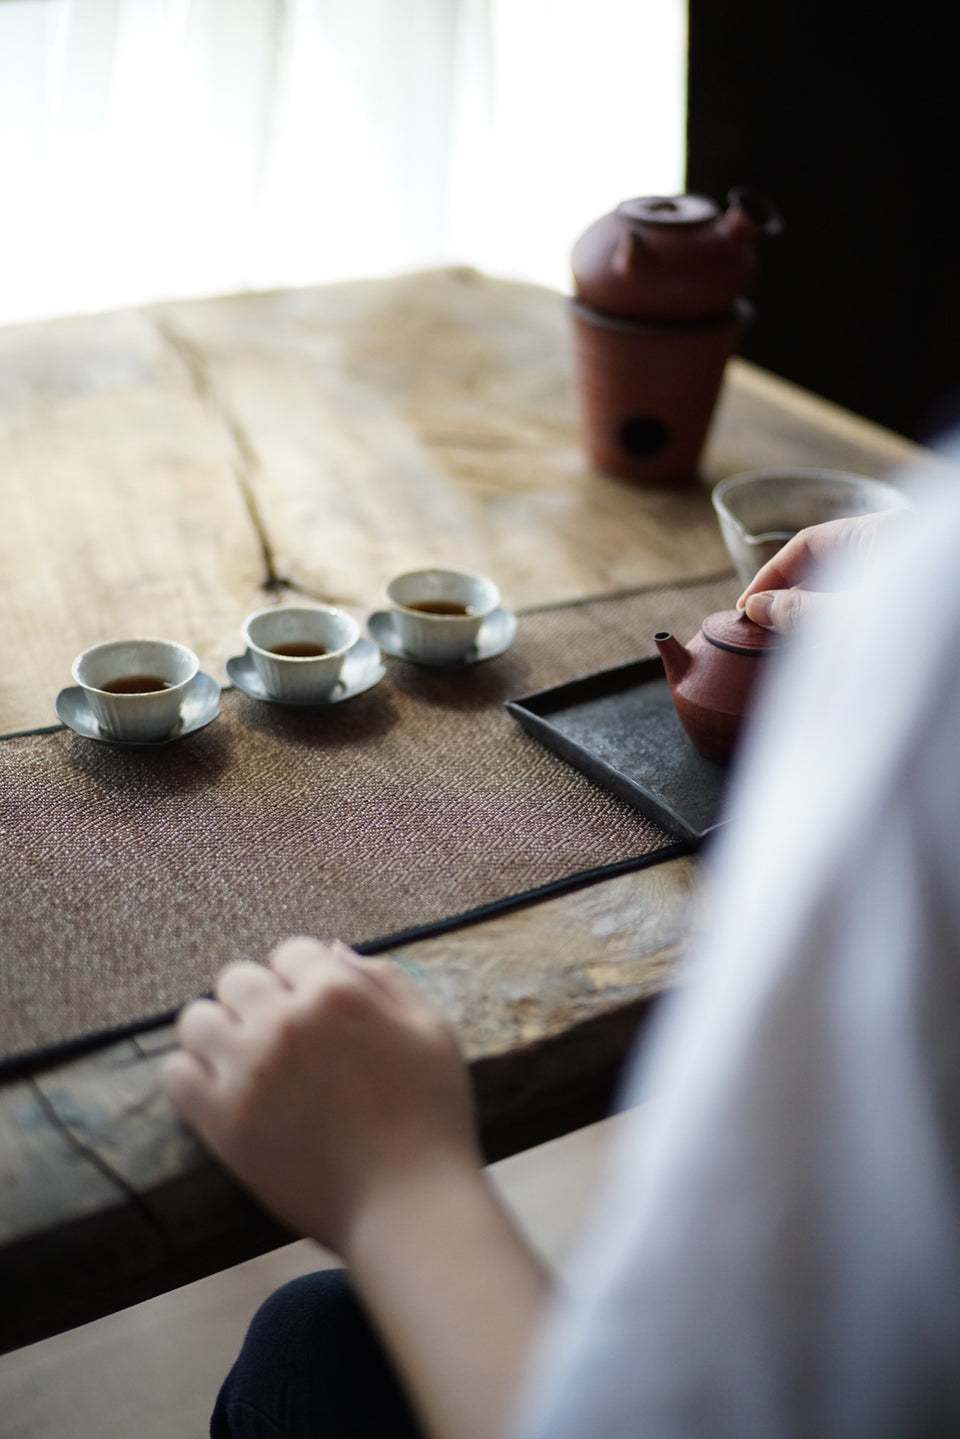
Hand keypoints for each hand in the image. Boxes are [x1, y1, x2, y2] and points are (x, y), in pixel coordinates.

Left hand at [160, 937, 481, 1255]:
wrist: (409, 1206)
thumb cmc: (431, 1116)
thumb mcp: (431, 1029)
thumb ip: (384, 979)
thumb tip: (333, 950)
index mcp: (337, 992)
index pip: (291, 953)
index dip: (304, 980)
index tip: (316, 1013)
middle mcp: (285, 1022)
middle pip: (237, 978)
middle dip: (259, 1000)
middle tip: (282, 1038)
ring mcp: (248, 1071)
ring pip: (196, 1019)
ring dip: (219, 1032)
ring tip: (245, 1060)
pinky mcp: (222, 1122)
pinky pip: (174, 1074)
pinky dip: (192, 1076)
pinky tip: (222, 1091)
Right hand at [737, 509, 903, 631]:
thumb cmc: (920, 633)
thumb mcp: (851, 619)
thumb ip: (801, 611)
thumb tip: (757, 606)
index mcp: (882, 531)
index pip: (809, 543)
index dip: (771, 574)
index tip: (747, 605)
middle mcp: (895, 542)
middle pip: (826, 562)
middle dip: (791, 594)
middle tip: (763, 624)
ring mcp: (905, 570)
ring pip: (843, 582)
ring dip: (813, 607)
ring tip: (787, 635)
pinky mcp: (910, 596)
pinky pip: (862, 597)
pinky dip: (837, 615)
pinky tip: (820, 638)